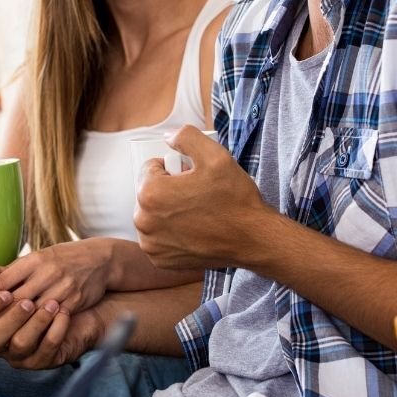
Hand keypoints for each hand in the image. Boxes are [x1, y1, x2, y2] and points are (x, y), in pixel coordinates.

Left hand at [0, 239, 114, 327]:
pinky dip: (42, 328)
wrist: (98, 260)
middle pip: (16, 300)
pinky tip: (31, 337)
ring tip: (3, 339)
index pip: (2, 282)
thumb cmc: (58, 262)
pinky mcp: (75, 299)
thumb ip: (2, 273)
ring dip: (19, 326)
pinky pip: (55, 318)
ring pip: (35, 312)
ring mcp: (62, 285)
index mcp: (32, 260)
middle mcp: (46, 271)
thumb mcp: (31, 261)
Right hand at [0, 296, 108, 369]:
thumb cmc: (38, 293)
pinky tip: (63, 313)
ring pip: (20, 344)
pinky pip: (47, 349)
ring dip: (36, 323)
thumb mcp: (18, 281)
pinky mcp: (44, 360)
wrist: (75, 309)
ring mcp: (20, 356)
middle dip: (10, 319)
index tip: (6, 293)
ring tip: (52, 304)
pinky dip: (55, 329)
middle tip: (28, 302)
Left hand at [134, 126, 271, 271]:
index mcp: (150, 193)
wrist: (252, 238)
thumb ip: (185, 137)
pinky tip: (193, 230)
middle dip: (168, 190)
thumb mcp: (215, 155)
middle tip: (196, 194)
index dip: (172, 169)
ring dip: (168, 211)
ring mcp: (151, 244)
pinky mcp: (160, 260)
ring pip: (153, 215)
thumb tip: (168, 137)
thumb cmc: (234, 199)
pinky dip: (171, 233)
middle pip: (149, 193)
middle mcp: (144, 221)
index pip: (149, 168)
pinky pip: (158, 238)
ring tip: (196, 213)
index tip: (191, 178)